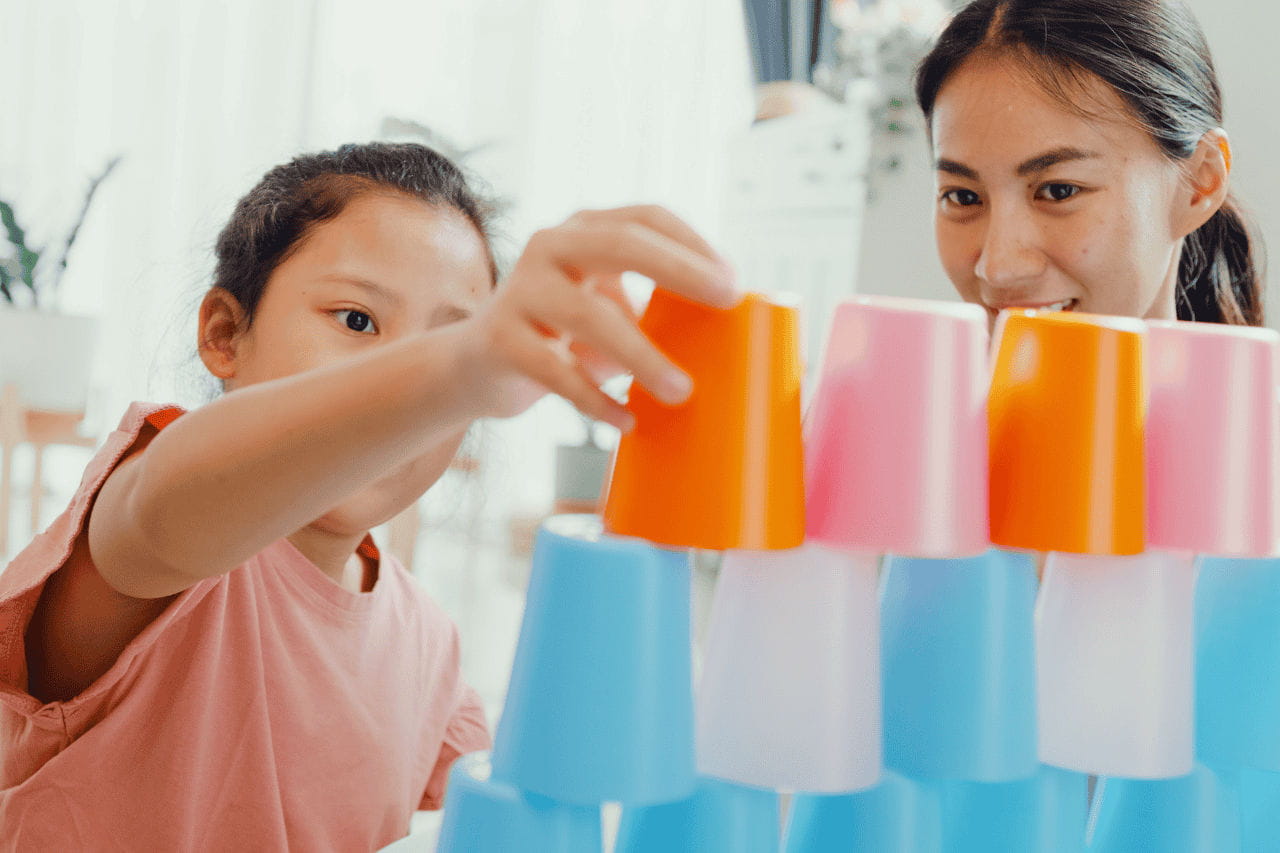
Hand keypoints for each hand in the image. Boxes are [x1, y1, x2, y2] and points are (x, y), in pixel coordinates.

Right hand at [459, 205, 738, 430]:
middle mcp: (550, 247)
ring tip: (680, 392)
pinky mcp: (499, 339)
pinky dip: (596, 400)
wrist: (474, 366)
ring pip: (589, 316)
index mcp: (584, 230)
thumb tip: (730, 335)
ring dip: (642, 356)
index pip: (646, 217)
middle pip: (619, 244)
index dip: (693, 244)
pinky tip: (626, 421)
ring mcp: (520, 290)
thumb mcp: (605, 307)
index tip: (733, 282)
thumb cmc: (560, 336)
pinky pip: (556, 372)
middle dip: (679, 271)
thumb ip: (651, 307)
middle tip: (725, 302)